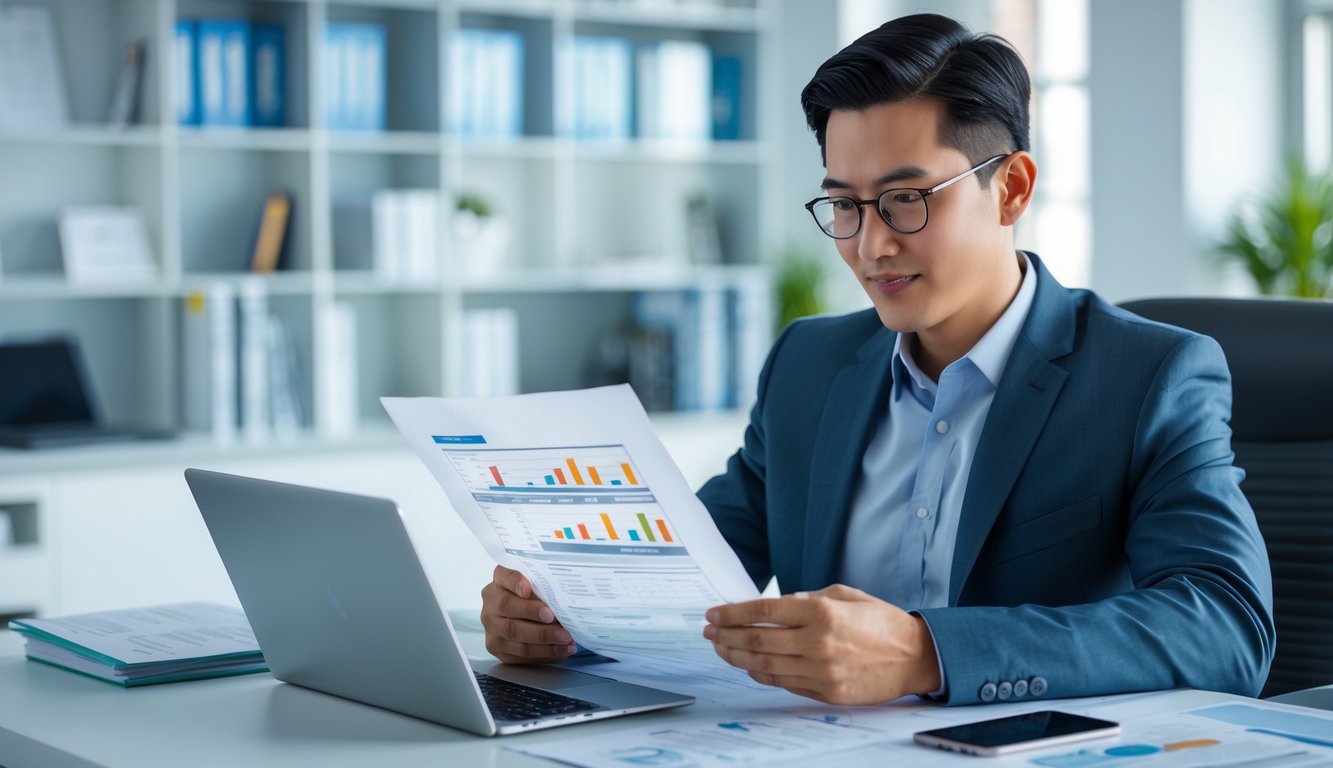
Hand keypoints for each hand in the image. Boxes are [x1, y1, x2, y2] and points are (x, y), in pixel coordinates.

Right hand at [480, 565, 576, 663]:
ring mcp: (491, 627)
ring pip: (513, 634)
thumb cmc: (536, 598)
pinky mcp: (496, 648)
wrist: (523, 618)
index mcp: (499, 581)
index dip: (515, 582)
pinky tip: (561, 649)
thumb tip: (562, 600)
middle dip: (532, 613)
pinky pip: (519, 654)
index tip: (528, 588)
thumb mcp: (538, 585)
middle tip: (554, 618)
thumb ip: (544, 586)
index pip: (504, 576)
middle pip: (506, 606)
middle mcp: (490, 603)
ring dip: (543, 638)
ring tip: (565, 637)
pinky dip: (543, 653)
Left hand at [703, 584, 940, 703]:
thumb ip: (807, 599)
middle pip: (758, 641)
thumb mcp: (845, 595)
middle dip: (727, 636)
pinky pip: (784, 683)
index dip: (733, 613)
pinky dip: (762, 674)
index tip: (713, 614)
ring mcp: (821, 671)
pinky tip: (749, 666)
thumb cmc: (881, 621)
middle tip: (709, 633)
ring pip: (766, 665)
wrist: (914, 656)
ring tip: (721, 649)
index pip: (763, 612)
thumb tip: (775, 606)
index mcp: (822, 613)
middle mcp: (818, 643)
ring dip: (737, 657)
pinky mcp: (826, 692)